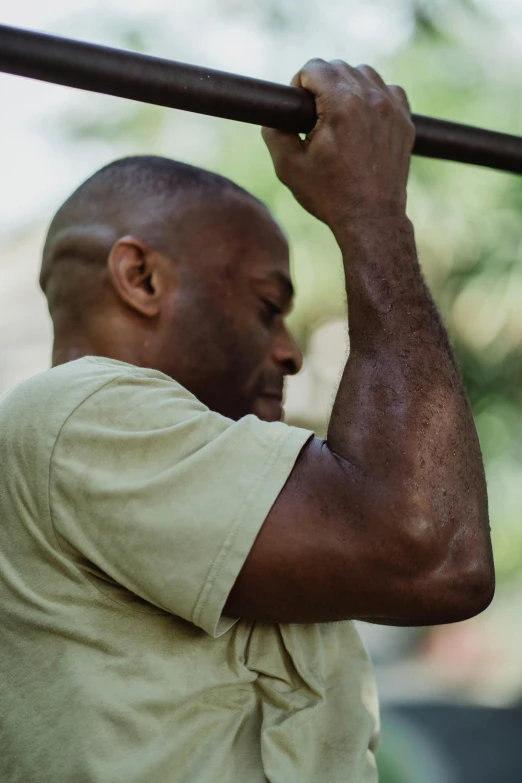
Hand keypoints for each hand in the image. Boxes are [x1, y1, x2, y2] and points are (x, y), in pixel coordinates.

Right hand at [262, 59, 414, 233]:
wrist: (370, 219)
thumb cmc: (329, 195)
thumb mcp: (288, 167)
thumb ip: (274, 133)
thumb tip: (272, 118)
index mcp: (341, 104)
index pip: (314, 67)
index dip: (299, 85)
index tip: (298, 109)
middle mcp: (370, 98)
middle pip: (339, 67)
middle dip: (322, 85)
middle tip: (314, 116)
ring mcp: (392, 108)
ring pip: (365, 74)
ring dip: (347, 87)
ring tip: (337, 116)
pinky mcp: (404, 121)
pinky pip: (388, 90)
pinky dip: (373, 97)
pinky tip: (362, 119)